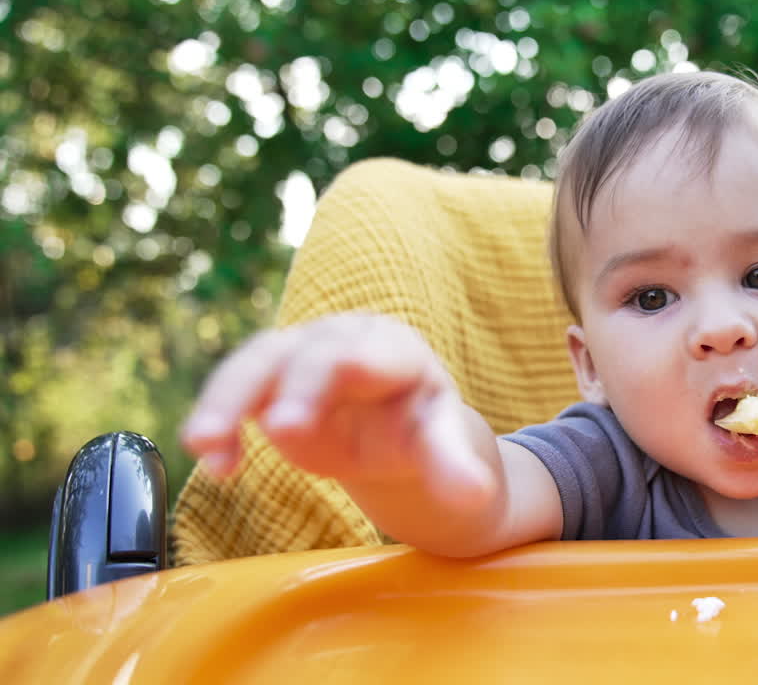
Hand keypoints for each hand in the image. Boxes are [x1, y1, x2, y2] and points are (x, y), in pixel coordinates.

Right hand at [180, 312, 493, 508]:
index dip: (335, 374)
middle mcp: (344, 339)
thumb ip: (454, 467)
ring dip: (226, 402)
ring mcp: (301, 350)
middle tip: (277, 433)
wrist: (392, 430)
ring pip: (256, 362)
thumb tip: (475, 496)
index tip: (306, 414)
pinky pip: (235, 389)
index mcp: (396, 351)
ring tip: (204, 446)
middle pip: (306, 354)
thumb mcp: (445, 448)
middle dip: (287, 391)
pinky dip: (218, 422)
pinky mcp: (268, 374)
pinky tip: (216, 464)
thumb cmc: (422, 431)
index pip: (364, 357)